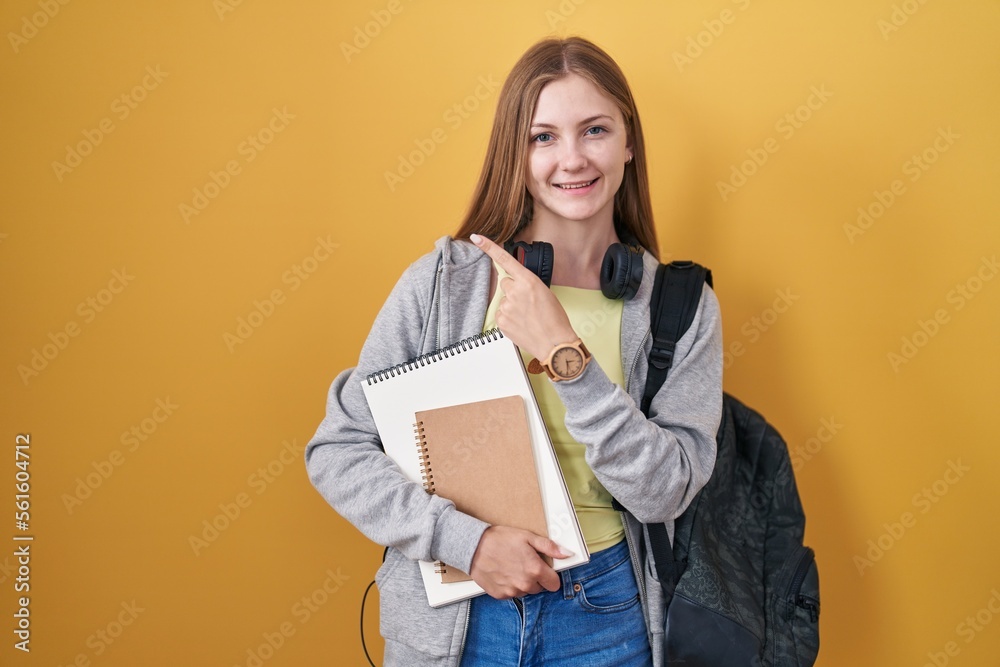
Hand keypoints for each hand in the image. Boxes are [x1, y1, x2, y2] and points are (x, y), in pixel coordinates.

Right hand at [468, 525, 570, 598]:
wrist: (474, 546)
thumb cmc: (500, 539)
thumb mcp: (527, 537)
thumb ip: (549, 547)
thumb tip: (567, 553)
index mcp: (535, 570)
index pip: (554, 584)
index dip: (550, 576)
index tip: (543, 569)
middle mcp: (525, 584)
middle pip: (540, 588)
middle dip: (535, 578)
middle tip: (524, 563)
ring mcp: (512, 591)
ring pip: (525, 591)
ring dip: (522, 582)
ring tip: (511, 567)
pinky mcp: (500, 595)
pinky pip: (511, 594)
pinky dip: (509, 586)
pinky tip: (503, 573)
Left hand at [470, 234, 577, 360]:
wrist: (554, 344)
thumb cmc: (555, 320)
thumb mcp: (545, 293)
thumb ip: (528, 285)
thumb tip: (517, 286)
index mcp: (528, 281)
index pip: (504, 259)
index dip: (488, 247)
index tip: (476, 238)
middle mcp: (515, 291)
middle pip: (506, 283)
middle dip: (514, 290)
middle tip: (528, 303)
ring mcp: (506, 306)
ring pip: (504, 300)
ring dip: (513, 306)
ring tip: (528, 317)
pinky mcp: (501, 320)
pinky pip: (502, 313)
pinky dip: (510, 318)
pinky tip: (522, 324)